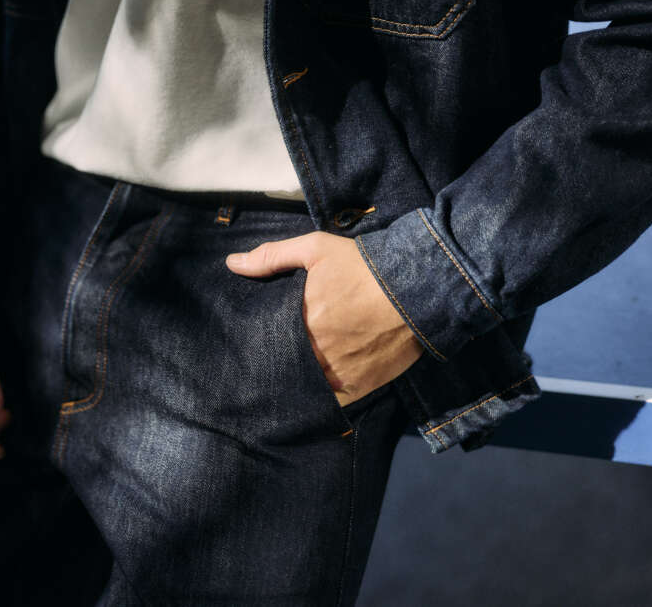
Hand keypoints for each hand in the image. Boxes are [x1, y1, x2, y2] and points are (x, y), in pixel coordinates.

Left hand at [226, 232, 423, 406]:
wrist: (419, 287)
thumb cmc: (365, 266)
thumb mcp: (316, 249)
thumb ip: (272, 257)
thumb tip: (232, 263)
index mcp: (299, 321)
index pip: (266, 342)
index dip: (260, 345)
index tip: (254, 345)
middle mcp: (315, 352)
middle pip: (285, 366)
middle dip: (277, 365)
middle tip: (267, 365)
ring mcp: (338, 373)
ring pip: (306, 386)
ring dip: (298, 383)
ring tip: (290, 380)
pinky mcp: (361, 387)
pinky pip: (333, 402)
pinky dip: (324, 399)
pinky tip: (317, 393)